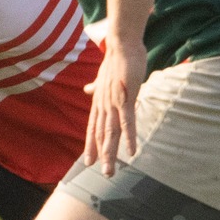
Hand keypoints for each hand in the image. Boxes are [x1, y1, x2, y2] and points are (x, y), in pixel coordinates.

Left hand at [83, 35, 145, 176]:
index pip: (94, 127)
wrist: (122, 45)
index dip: (92, 144)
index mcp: (99, 102)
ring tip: (111, 170)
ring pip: (112, 133)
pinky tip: (132, 152)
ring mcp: (114, 103)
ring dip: (112, 153)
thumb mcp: (104, 78)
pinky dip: (129, 137)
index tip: (88, 161)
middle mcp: (103, 105)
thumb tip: (87, 89)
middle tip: (103, 174)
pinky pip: (127, 122)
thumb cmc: (116, 60)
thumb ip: (96, 87)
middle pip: (102, 135)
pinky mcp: (126, 99)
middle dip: (102, 155)